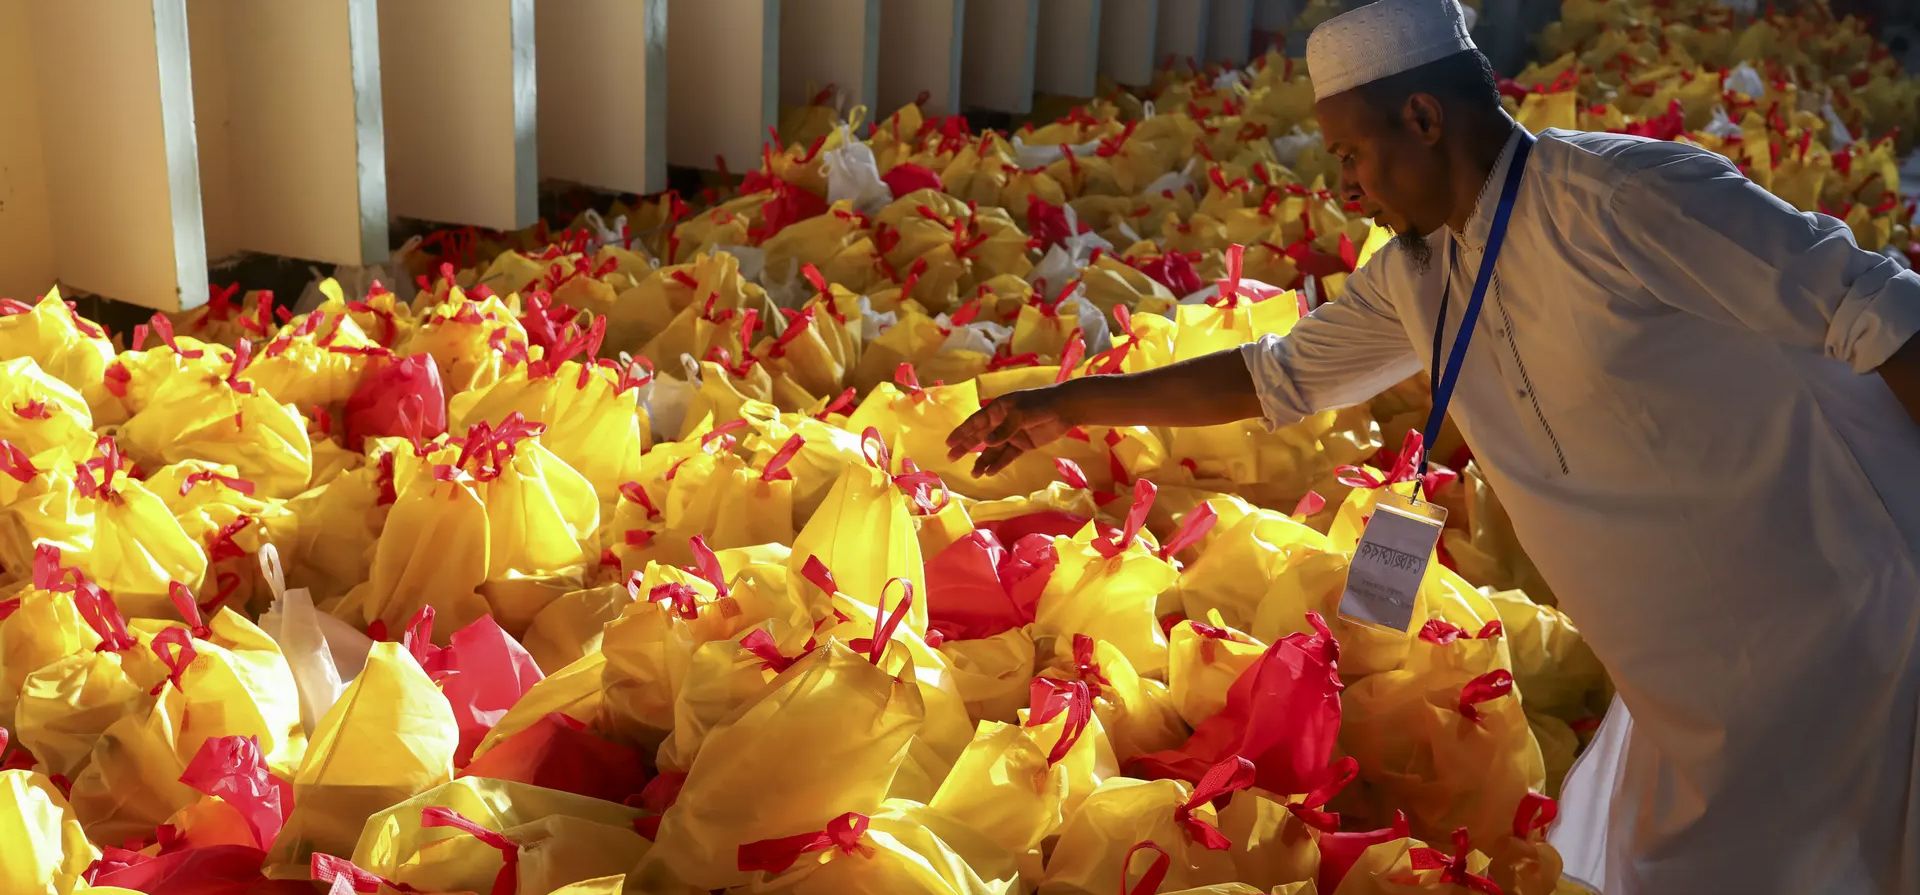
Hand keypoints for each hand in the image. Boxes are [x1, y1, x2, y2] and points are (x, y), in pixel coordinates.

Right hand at [946, 386, 1073, 476]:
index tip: (949, 443)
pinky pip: (1008, 455)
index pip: (976, 422)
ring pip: (994, 449)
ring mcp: (1013, 434)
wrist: (1066, 409)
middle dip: (966, 447)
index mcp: (998, 409)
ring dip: (983, 460)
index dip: (962, 432)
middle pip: (981, 436)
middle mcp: (1002, 422)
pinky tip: (990, 472)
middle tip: (951, 458)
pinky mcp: (1024, 444)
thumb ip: (1004, 429)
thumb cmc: (1041, 404)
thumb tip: (986, 442)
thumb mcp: (1021, 414)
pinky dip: (999, 463)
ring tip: (974, 474)